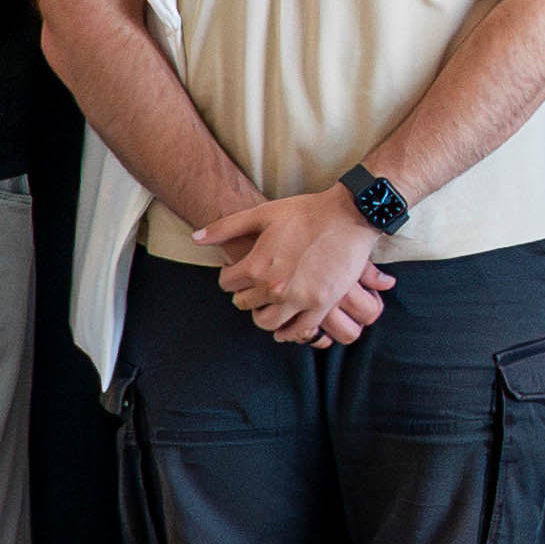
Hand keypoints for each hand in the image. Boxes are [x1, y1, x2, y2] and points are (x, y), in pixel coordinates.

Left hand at [196, 190, 389, 345]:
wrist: (349, 215)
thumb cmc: (306, 212)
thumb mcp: (263, 213)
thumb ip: (226, 227)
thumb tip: (195, 238)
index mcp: (256, 266)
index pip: (227, 284)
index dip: (231, 275)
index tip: (239, 270)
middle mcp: (274, 288)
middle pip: (245, 304)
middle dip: (246, 295)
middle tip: (255, 286)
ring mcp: (298, 299)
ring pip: (268, 322)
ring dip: (264, 315)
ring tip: (270, 304)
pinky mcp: (321, 304)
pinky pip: (299, 330)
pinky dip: (289, 331)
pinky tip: (287, 326)